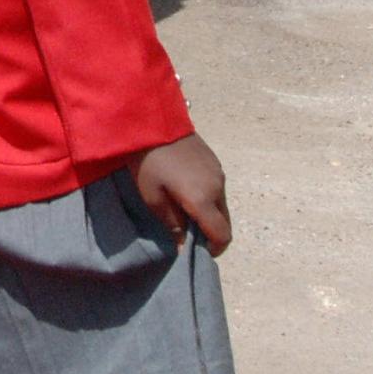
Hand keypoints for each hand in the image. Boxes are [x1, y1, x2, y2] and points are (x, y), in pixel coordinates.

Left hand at [130, 133, 230, 253]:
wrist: (152, 122)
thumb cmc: (147, 162)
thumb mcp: (152, 196)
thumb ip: (171, 222)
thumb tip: (183, 243)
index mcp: (203, 199)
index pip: (222, 235)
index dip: (214, 249)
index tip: (197, 251)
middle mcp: (218, 188)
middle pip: (225, 222)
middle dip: (211, 233)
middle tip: (189, 235)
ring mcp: (219, 174)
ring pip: (222, 205)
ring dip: (209, 215)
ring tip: (185, 212)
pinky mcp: (215, 163)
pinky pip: (217, 189)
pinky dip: (208, 199)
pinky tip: (186, 192)